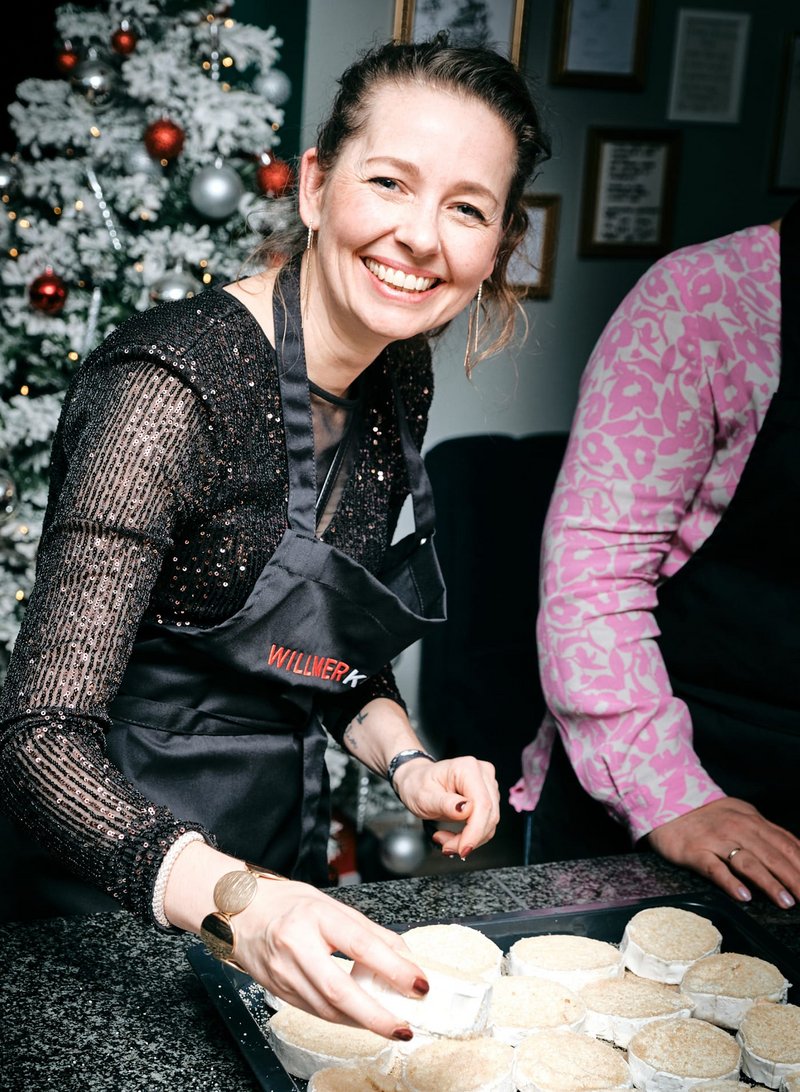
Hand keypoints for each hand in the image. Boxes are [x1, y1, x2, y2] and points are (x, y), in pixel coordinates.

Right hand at [234, 879, 428, 1035]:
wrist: (240, 911)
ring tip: (389, 1023)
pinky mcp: (279, 992)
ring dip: (362, 1022)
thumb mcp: (330, 904)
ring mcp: (284, 973)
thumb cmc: (285, 903)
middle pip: (339, 989)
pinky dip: (341, 1018)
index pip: (359, 945)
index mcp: (313, 916)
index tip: (418, 982)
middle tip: (403, 1026)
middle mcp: (295, 946)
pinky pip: (315, 1011)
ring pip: (327, 1009)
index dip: (392, 967)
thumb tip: (402, 955)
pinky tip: (358, 1017)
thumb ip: (368, 930)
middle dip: (376, 1015)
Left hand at [391, 755, 499, 858]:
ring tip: (446, 838)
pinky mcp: (487, 797)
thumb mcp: (424, 796)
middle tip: (447, 846)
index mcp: (467, 768)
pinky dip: (471, 835)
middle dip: (470, 838)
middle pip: (489, 815)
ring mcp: (487, 785)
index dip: (475, 831)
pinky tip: (455, 835)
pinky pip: (486, 823)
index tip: (463, 848)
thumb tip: (466, 810)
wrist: (416, 781)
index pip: (482, 804)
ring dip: (470, 838)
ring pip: (489, 822)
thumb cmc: (418, 785)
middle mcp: (482, 774)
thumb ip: (445, 803)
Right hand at [644, 797, 799, 909]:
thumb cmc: (708, 814)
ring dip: (770, 883)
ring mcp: (716, 840)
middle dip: (795, 879)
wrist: (665, 801)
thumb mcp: (742, 815)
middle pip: (772, 856)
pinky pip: (714, 868)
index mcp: (752, 821)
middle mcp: (737, 829)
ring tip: (786, 901)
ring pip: (748, 862)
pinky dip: (730, 882)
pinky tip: (743, 895)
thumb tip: (798, 852)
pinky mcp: (694, 851)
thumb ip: (767, 832)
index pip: (786, 844)